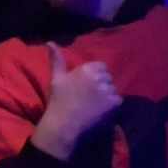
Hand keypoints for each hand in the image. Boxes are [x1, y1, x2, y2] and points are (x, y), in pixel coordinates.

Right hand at [32, 42, 120, 159]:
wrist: (64, 124)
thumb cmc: (58, 101)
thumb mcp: (56, 78)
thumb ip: (57, 59)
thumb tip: (50, 42)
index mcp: (87, 69)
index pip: (101, 67)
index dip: (94, 76)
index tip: (85, 86)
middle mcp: (100, 77)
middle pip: (108, 78)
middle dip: (101, 85)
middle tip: (89, 97)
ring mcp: (108, 90)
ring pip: (113, 89)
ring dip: (107, 96)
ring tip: (95, 105)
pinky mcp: (115, 103)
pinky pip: (118, 100)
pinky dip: (111, 106)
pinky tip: (100, 111)